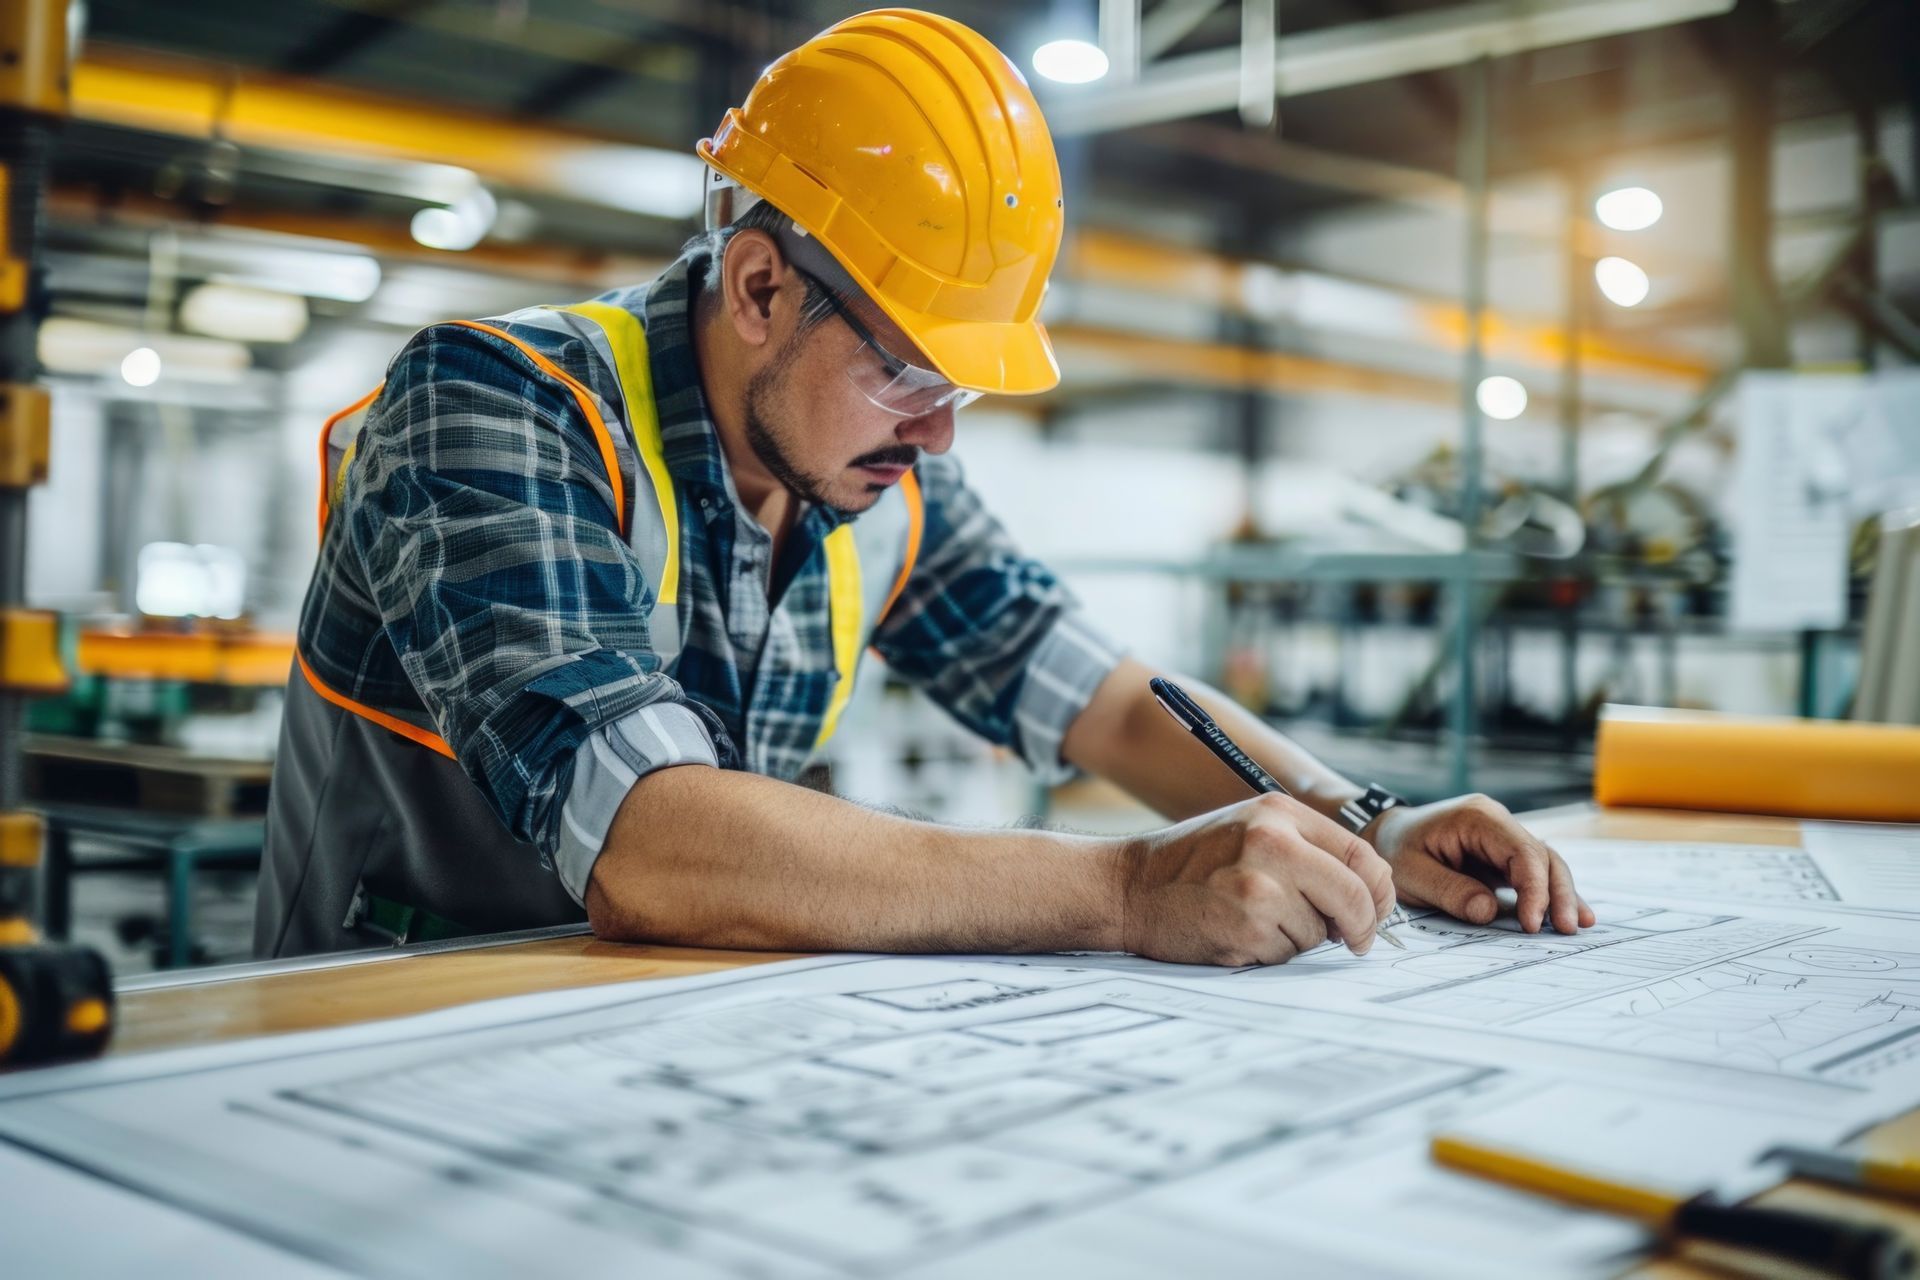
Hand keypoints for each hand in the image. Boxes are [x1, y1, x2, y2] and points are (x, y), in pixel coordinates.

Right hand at [1120, 793, 1396, 965]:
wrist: (1128, 886)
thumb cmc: (1192, 862)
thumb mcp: (1250, 828)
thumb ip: (1307, 849)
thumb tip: (1368, 893)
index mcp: (1279, 814)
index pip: (1361, 854)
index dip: (1380, 891)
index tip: (1375, 911)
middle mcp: (1272, 844)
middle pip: (1354, 895)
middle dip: (1361, 926)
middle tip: (1352, 940)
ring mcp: (1258, 887)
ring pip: (1319, 931)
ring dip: (1299, 937)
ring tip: (1254, 918)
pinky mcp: (1245, 928)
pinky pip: (1286, 953)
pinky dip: (1270, 952)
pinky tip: (1237, 932)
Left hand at [1365, 794, 1594, 934]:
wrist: (1385, 835)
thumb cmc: (1395, 849)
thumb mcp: (1411, 872)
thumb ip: (1449, 891)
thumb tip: (1489, 912)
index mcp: (1478, 818)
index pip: (1521, 851)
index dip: (1533, 888)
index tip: (1532, 923)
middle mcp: (1498, 823)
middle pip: (1542, 856)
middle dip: (1557, 893)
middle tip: (1566, 929)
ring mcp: (1503, 839)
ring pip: (1545, 865)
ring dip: (1561, 895)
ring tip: (1576, 926)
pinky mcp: (1503, 857)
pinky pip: (1534, 874)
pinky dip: (1550, 894)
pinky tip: (1572, 915)